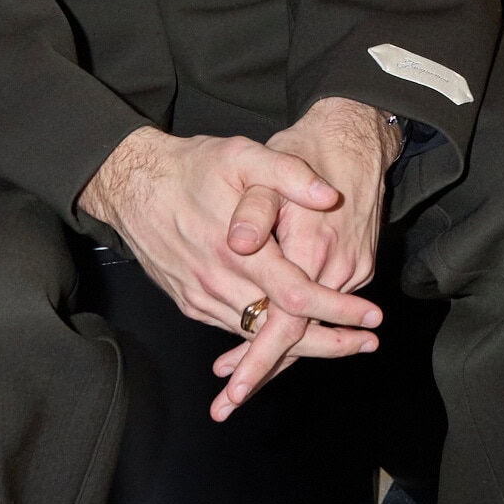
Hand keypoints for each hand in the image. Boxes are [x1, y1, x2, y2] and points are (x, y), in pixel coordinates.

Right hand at [77, 125, 383, 415]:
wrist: (132, 185)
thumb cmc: (191, 167)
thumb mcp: (241, 155)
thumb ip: (287, 173)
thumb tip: (328, 196)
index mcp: (238, 250)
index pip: (296, 295)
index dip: (336, 310)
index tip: (371, 315)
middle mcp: (219, 281)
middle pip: (280, 331)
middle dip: (328, 343)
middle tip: (367, 343)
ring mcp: (202, 297)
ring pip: (257, 336)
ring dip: (300, 348)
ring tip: (343, 344)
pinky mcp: (191, 302)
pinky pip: (233, 328)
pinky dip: (264, 340)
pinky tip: (293, 337)